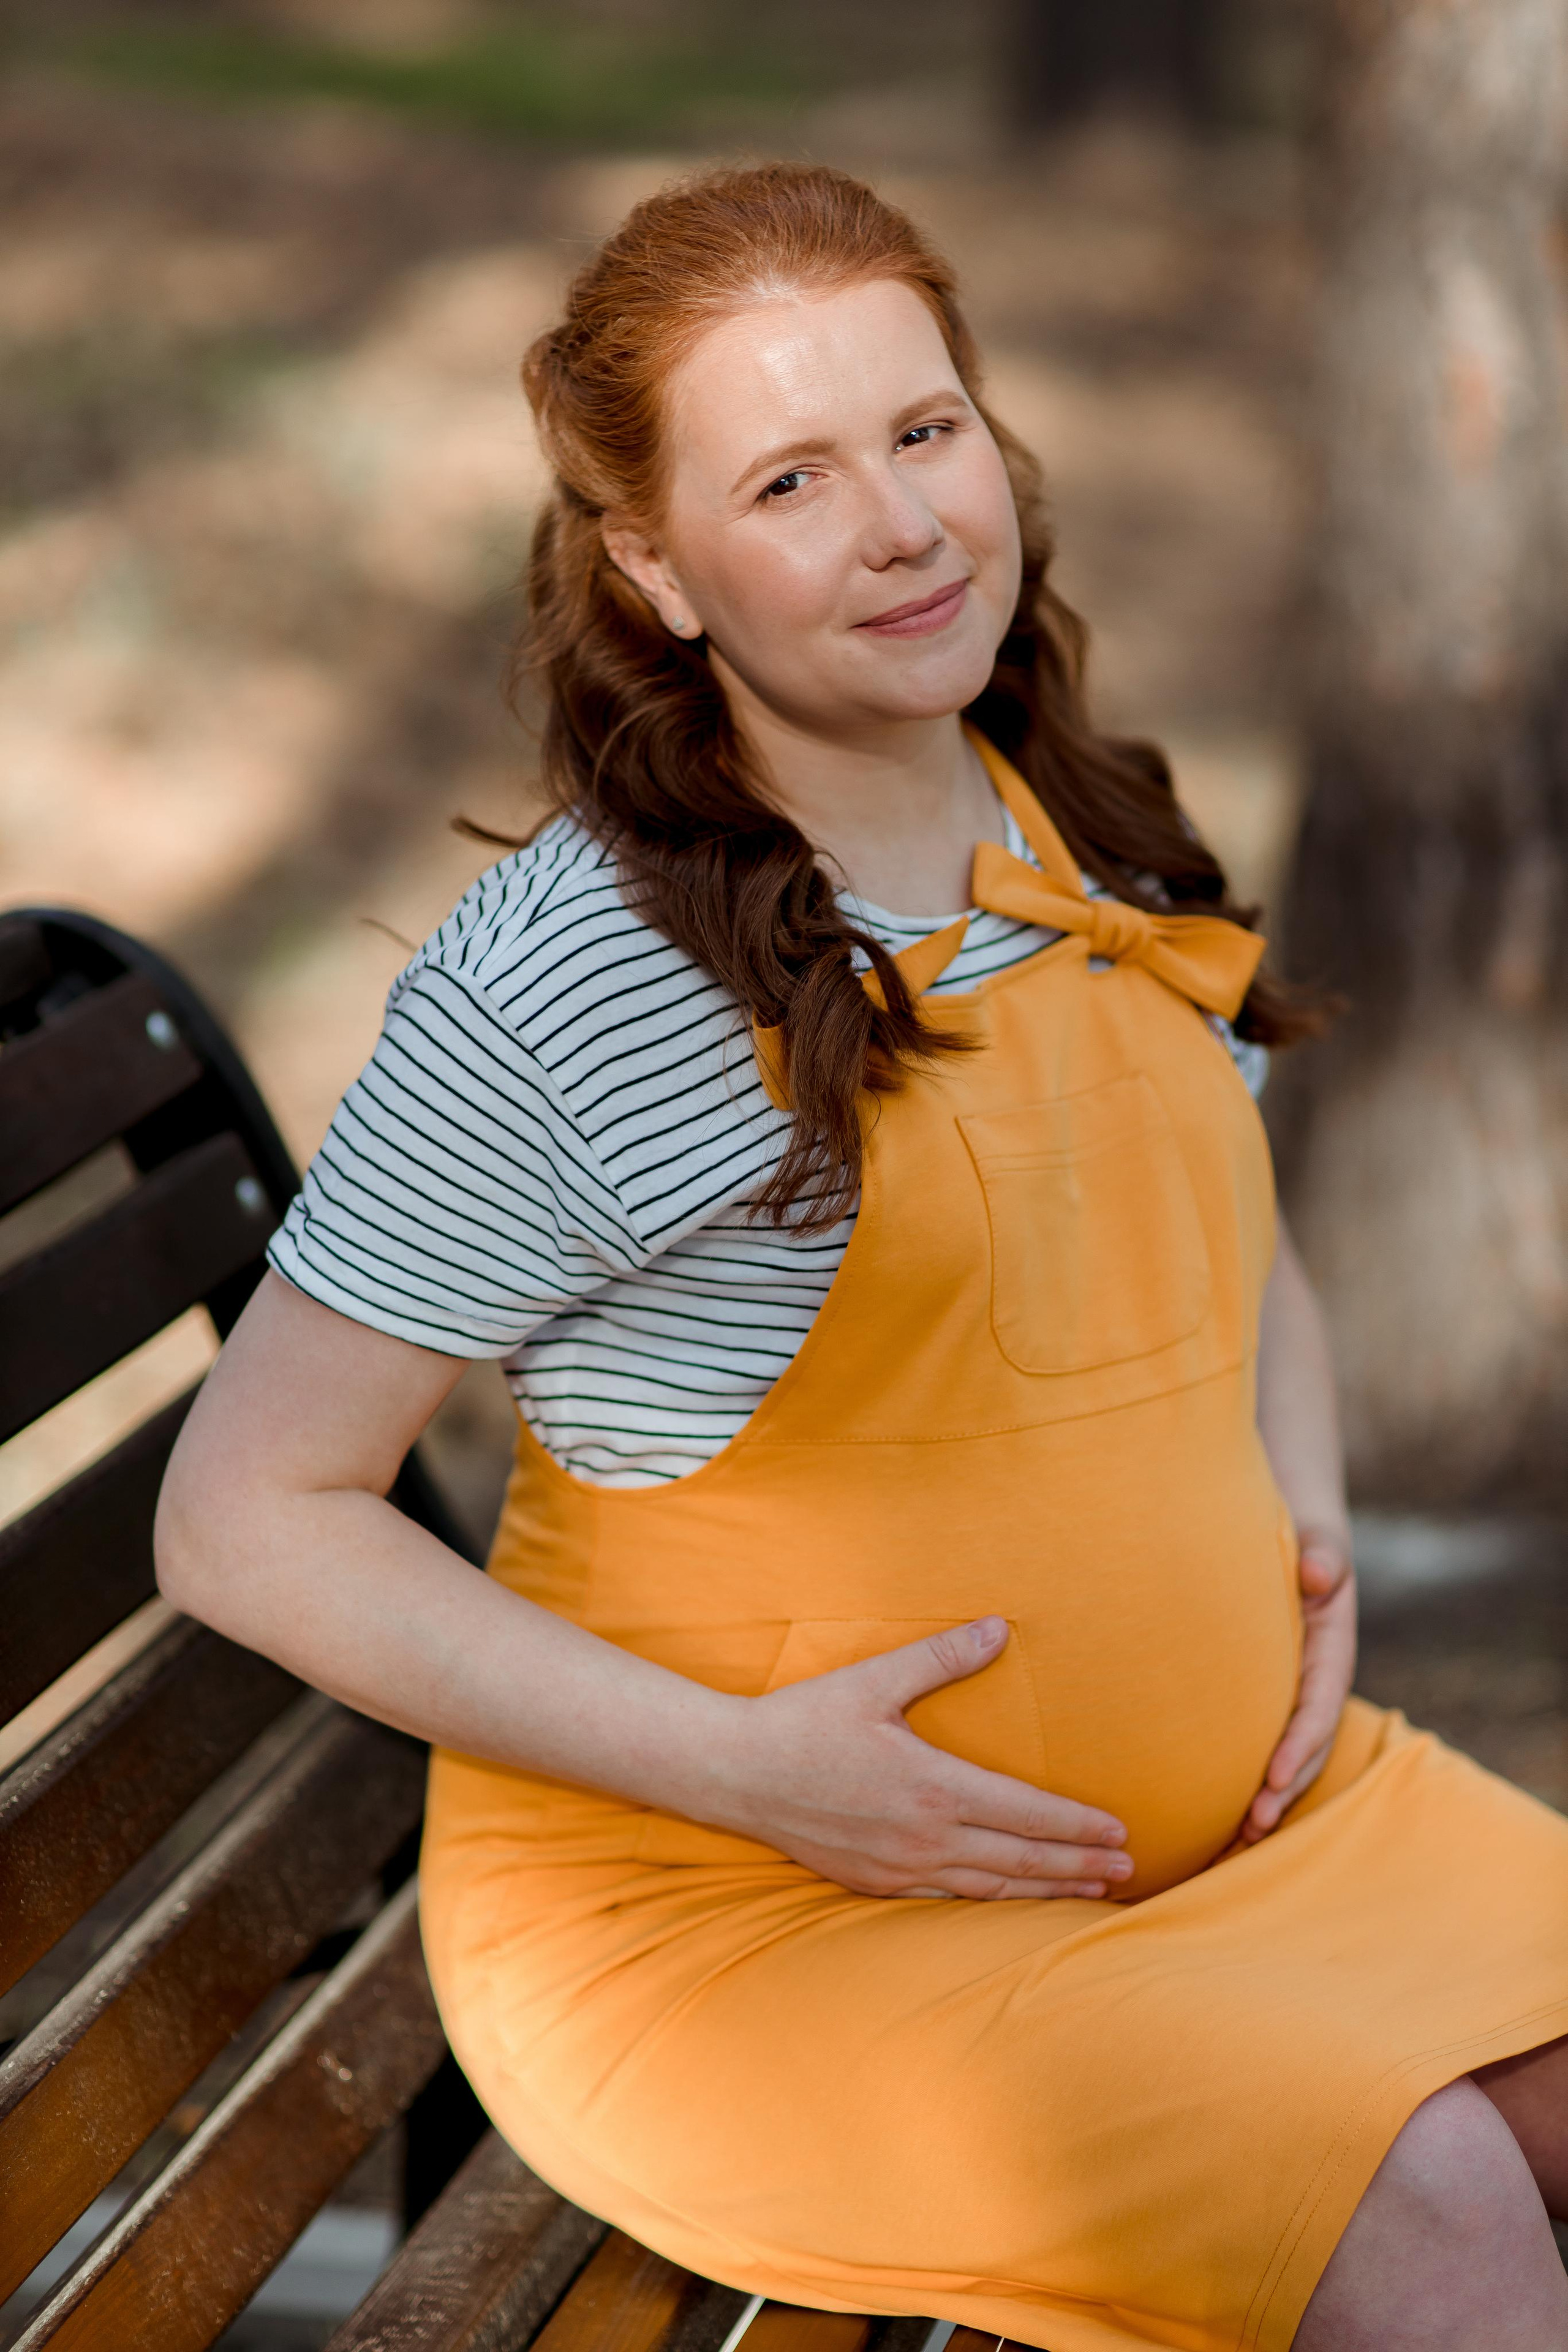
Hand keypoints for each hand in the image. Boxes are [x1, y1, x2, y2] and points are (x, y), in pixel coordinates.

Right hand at [711, 1617, 1133, 1899]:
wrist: (735, 1773)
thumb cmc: (805, 1721)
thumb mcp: (875, 1679)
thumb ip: (942, 1657)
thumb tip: (999, 1626)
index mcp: (933, 1787)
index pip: (1026, 1813)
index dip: (1078, 1825)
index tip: (1120, 1832)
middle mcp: (924, 1837)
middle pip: (1020, 1859)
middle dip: (1079, 1866)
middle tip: (1127, 1871)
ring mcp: (899, 1868)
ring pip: (991, 1888)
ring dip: (1045, 1891)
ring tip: (1090, 1892)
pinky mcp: (874, 1883)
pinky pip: (949, 1901)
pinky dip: (992, 1903)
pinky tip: (1011, 1901)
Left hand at [1242, 1529, 1356, 1842]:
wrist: (1299, 1544)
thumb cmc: (1305, 1541)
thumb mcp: (1320, 1541)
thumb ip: (1323, 1555)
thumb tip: (1316, 1575)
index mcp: (1331, 1650)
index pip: (1318, 1704)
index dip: (1300, 1744)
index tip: (1275, 1777)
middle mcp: (1319, 1682)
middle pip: (1308, 1745)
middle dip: (1284, 1789)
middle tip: (1252, 1826)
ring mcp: (1298, 1695)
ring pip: (1291, 1755)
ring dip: (1270, 1797)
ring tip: (1240, 1838)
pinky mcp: (1274, 1703)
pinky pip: (1268, 1744)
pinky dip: (1254, 1780)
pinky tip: (1223, 1816)